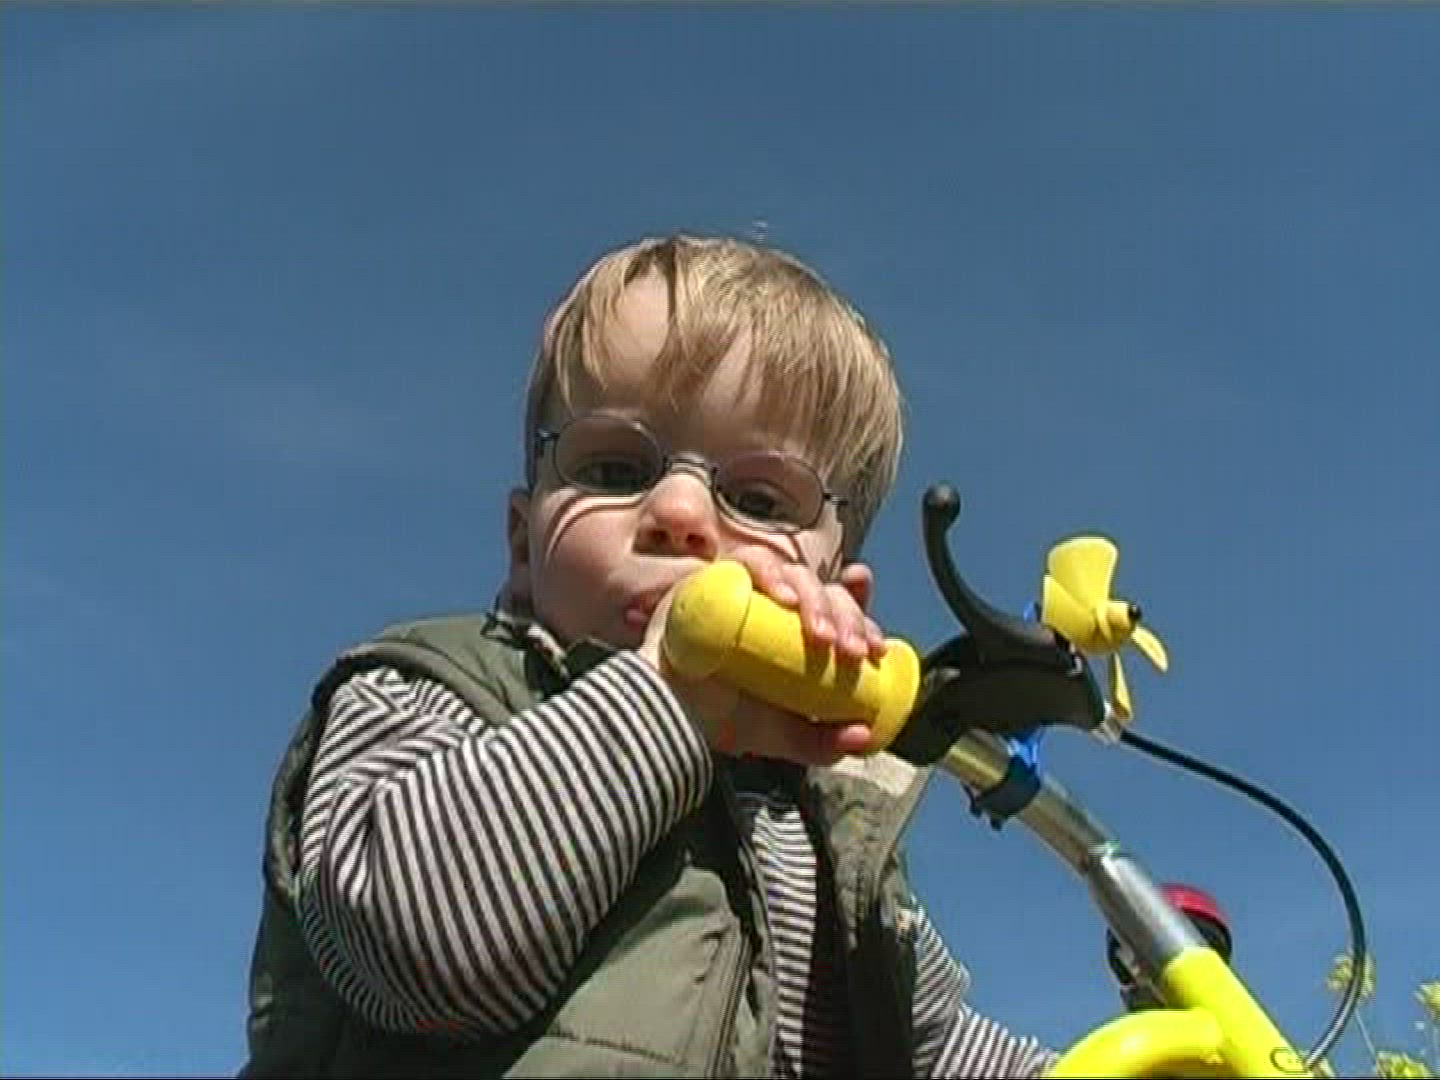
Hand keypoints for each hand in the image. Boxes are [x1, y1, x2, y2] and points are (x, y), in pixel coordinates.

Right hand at [638, 552, 886, 766]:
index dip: (860, 615)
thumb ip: (819, 741)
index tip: (878, 646)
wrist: (664, 714)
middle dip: (847, 619)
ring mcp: (746, 589)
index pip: (835, 611)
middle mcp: (772, 608)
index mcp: (790, 635)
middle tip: (852, 653)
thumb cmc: (716, 718)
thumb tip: (864, 736)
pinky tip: (785, 599)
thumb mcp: (778, 733)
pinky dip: (773, 575)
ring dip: (817, 601)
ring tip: (819, 636)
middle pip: (824, 592)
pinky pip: (751, 562)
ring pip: (795, 573)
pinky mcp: (717, 577)